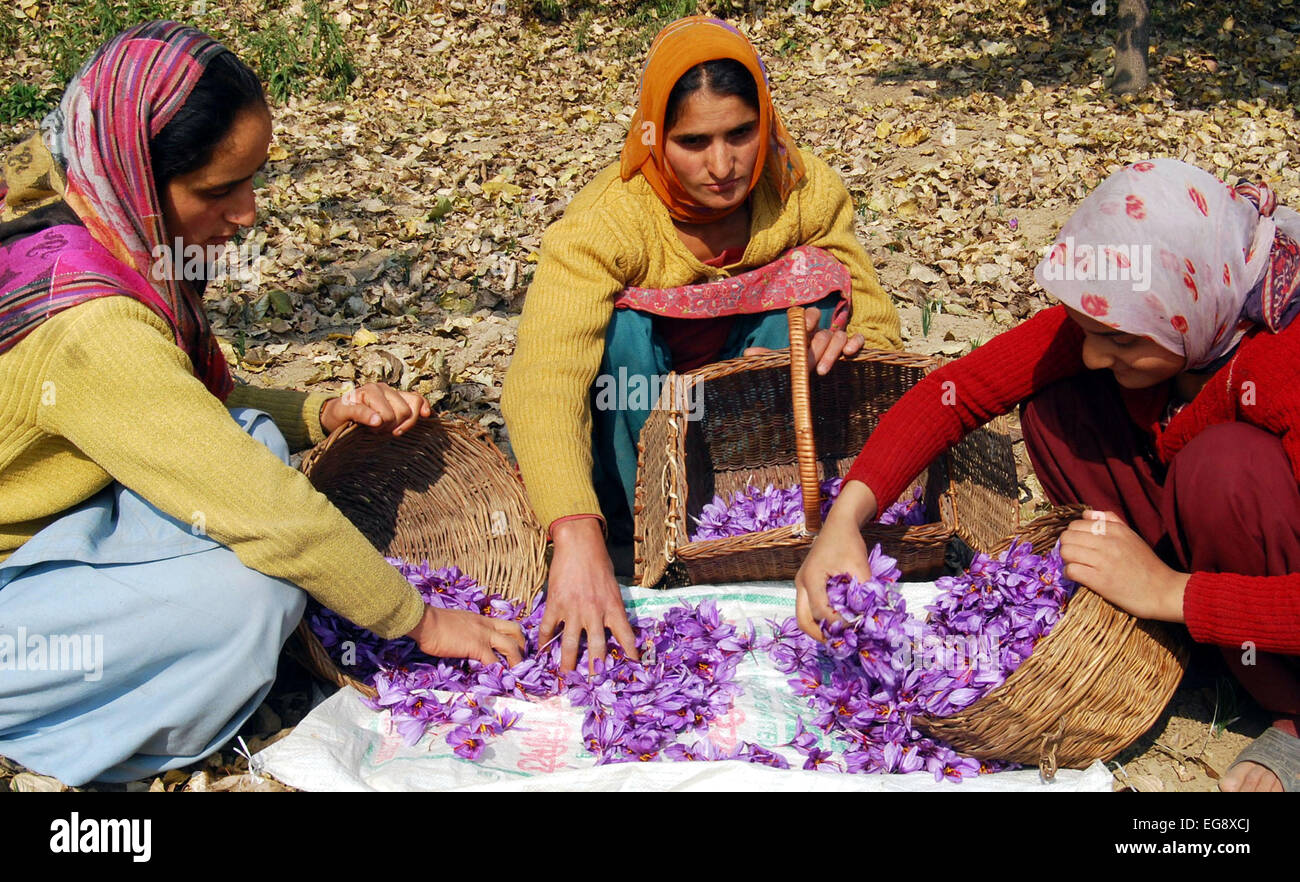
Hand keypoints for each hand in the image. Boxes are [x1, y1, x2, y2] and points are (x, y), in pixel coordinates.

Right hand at [320, 382, 431, 435]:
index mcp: (393, 392)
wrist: (334, 416)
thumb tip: (428, 413)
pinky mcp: (349, 403)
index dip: (417, 416)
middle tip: (383, 430)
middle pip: (405, 412)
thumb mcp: (388, 416)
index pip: (417, 400)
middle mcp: (381, 388)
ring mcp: (365, 393)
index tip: (405, 429)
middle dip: (397, 426)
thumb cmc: (365, 418)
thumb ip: (408, 413)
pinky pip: (364, 411)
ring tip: (372, 429)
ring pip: (388, 414)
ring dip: (382, 427)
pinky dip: (370, 418)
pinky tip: (373, 423)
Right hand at [405, 605, 525, 665]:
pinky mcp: (476, 647)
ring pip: (511, 646)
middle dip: (522, 645)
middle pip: (515, 630)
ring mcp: (483, 635)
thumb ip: (466, 632)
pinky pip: (494, 661)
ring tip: (517, 674)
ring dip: (516, 661)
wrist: (424, 621)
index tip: (515, 647)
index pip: (505, 624)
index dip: (513, 636)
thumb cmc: (433, 623)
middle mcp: (486, 624)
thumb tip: (465, 644)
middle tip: (521, 660)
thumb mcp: (456, 623)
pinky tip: (500, 680)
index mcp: (481, 618)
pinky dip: (499, 671)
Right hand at [541, 517, 640, 673]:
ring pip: (570, 644)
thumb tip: (613, 630)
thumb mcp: (613, 588)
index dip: (630, 655)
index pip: (626, 637)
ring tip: (566, 677)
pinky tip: (540, 652)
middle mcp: (594, 612)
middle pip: (596, 648)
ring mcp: (573, 609)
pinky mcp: (555, 604)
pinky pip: (548, 628)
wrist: (579, 544)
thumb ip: (613, 609)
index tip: (633, 669)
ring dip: (568, 663)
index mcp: (613, 608)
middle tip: (594, 685)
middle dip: (596, 669)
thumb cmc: (599, 564)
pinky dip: (543, 641)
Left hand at [743, 306, 865, 375]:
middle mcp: (823, 333)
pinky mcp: (853, 348)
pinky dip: (855, 343)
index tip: (805, 329)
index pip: (810, 314)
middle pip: (822, 332)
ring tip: (821, 372)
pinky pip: (858, 338)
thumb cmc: (797, 371)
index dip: (808, 318)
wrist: (815, 389)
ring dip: (831, 353)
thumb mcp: (782, 364)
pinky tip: (849, 354)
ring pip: (839, 336)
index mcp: (806, 332)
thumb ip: (768, 357)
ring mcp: (839, 340)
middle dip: (815, 349)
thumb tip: (748, 352)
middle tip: (807, 367)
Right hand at [794, 480, 877, 639]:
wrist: (838, 523)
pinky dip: (820, 618)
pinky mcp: (807, 584)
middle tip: (840, 643)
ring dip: (819, 628)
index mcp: (811, 579)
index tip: (856, 628)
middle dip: (820, 635)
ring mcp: (802, 584)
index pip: (821, 612)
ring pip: (803, 615)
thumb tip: (871, 616)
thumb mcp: (860, 565)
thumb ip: (864, 591)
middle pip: (802, 620)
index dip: (838, 624)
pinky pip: (808, 607)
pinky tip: (838, 620)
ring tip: (839, 635)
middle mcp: (801, 584)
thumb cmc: (848, 541)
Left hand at [1058, 509, 1188, 621]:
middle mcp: (1108, 542)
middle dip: (1067, 547)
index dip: (1074, 535)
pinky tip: (1080, 577)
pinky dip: (1070, 574)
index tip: (1079, 545)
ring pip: (1066, 552)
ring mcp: (1103, 560)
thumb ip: (1109, 520)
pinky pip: (1071, 570)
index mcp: (1115, 529)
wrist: (1163, 591)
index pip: (1076, 524)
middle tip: (1076, 556)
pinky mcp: (1100, 580)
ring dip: (1067, 560)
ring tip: (1078, 565)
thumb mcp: (1132, 536)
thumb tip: (1085, 513)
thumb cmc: (1146, 564)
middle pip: (1067, 537)